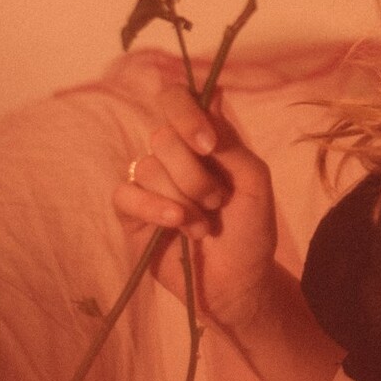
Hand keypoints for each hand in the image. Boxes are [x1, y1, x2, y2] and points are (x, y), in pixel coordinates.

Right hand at [112, 83, 279, 330]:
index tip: (208, 146)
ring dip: (183, 200)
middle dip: (195, 175)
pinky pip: (125, 194)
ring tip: (203, 226)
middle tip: (217, 202)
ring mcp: (149, 183)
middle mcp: (172, 155)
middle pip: (163, 137)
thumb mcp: (254, 182)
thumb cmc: (250, 231)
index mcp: (202, 140)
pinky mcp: (131, 213)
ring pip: (148, 168)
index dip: (186, 115)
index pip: (177, 99)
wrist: (238, 282)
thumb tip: (210, 98)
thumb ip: (231, 143)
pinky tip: (176, 224)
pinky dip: (153, 207)